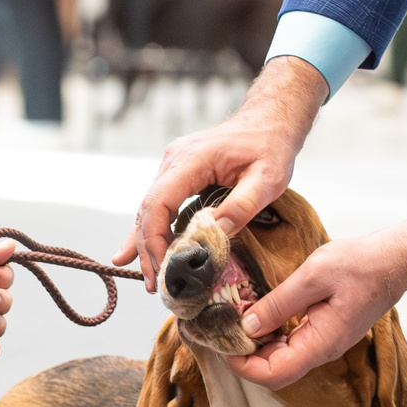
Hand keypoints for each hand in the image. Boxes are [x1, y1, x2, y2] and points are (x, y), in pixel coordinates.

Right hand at [116, 57, 325, 288]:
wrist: (269, 121)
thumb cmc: (271, 146)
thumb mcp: (268, 178)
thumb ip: (242, 206)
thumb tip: (214, 235)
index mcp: (192, 160)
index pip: (159, 203)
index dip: (155, 239)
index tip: (163, 269)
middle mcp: (174, 160)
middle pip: (148, 210)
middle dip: (149, 250)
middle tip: (157, 285)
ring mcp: (173, 165)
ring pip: (149, 209)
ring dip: (148, 244)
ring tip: (151, 278)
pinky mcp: (178, 173)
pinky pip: (160, 205)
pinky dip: (153, 230)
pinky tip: (135, 252)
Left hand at [225, 200, 406, 388]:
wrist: (394, 259)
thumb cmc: (360, 264)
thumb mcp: (312, 276)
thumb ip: (278, 303)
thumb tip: (246, 326)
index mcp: (320, 343)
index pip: (273, 375)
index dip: (242, 366)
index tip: (220, 345)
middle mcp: (322, 350)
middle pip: (274, 372)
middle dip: (243, 359)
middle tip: (219, 332)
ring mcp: (324, 342)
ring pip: (281, 359)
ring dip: (255, 346)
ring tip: (231, 321)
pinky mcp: (325, 330)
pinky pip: (291, 343)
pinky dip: (270, 334)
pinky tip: (256, 313)